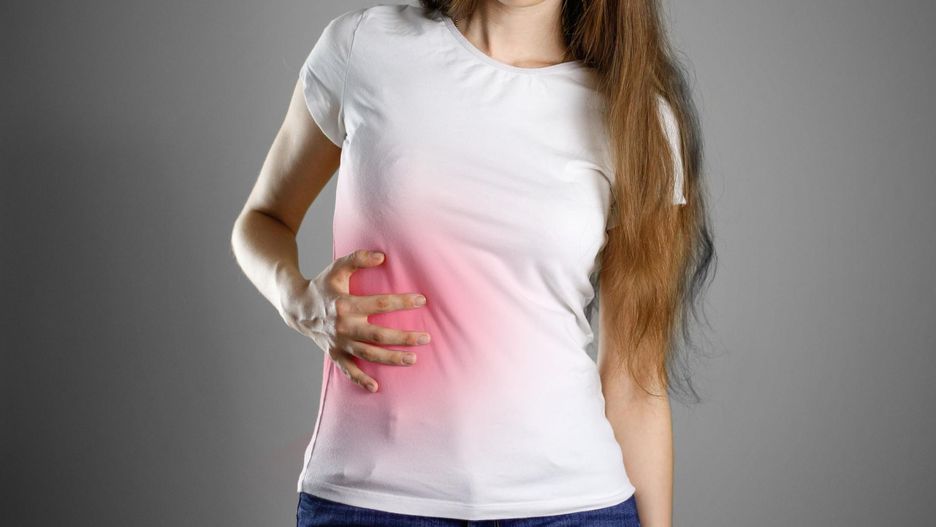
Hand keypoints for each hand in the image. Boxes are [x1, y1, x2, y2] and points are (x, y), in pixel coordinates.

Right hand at [276, 249, 429, 392]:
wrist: (297, 307)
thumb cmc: (322, 286)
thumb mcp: (337, 267)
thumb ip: (358, 258)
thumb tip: (382, 256)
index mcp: (345, 304)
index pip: (380, 304)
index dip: (402, 302)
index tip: (422, 301)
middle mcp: (343, 326)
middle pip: (378, 335)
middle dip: (404, 338)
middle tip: (426, 338)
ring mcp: (338, 343)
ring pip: (368, 355)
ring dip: (391, 359)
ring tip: (413, 359)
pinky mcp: (334, 354)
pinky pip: (348, 370)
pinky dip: (360, 380)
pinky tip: (376, 387)